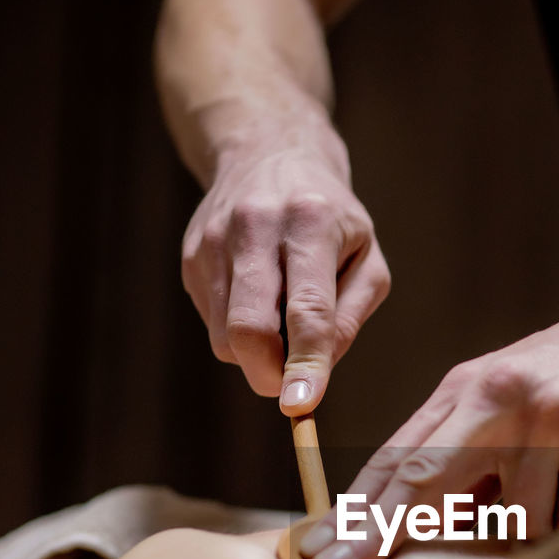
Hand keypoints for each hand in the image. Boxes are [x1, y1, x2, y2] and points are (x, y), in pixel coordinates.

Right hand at [181, 135, 390, 408]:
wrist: (267, 152)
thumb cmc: (331, 218)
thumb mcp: (367, 258)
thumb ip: (349, 318)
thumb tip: (319, 372)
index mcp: (310, 223)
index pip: (307, 309)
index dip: (304, 364)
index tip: (301, 405)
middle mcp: (254, 226)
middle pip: (248, 329)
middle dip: (268, 374)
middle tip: (291, 389)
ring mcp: (213, 241)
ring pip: (226, 337)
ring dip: (257, 352)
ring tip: (281, 312)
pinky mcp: (191, 257)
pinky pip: (215, 323)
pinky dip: (240, 329)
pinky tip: (258, 295)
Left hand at [299, 259, 558, 558]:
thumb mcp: (505, 401)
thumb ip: (466, 456)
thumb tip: (421, 528)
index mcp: (462, 393)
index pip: (393, 459)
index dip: (354, 511)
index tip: (319, 551)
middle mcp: (493, 401)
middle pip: (420, 481)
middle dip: (376, 533)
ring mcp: (542, 417)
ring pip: (513, 519)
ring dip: (532, 526)